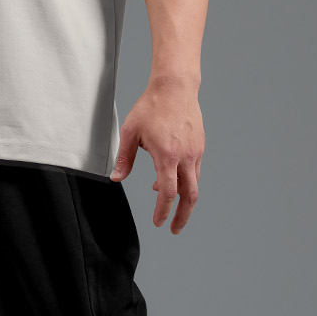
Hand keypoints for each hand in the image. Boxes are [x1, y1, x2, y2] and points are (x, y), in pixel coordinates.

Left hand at [109, 82, 203, 232]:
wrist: (175, 87)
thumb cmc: (152, 107)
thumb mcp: (130, 132)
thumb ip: (124, 158)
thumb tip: (116, 178)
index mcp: (167, 155)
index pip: (167, 192)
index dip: (163, 211)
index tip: (158, 222)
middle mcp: (186, 156)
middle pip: (189, 196)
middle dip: (182, 216)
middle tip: (174, 228)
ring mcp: (196, 151)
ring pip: (194, 184)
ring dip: (182, 198)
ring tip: (167, 203)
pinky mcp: (200, 146)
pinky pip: (195, 171)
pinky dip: (184, 181)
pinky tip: (170, 178)